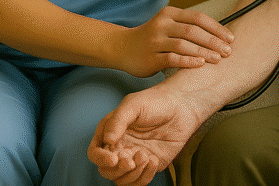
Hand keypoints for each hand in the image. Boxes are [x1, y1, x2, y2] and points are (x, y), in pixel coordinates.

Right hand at [88, 87, 206, 185]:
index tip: (114, 158)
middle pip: (107, 171)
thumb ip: (117, 121)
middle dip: (118, 170)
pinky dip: (145, 176)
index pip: (95, 153)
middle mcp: (120, 148)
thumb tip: (107, 140)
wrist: (182, 107)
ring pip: (122, 180)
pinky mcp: (149, 165)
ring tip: (146, 156)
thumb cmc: (156, 101)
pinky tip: (154, 160)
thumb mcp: (133, 104)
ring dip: (133, 174)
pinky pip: (140, 181)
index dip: (100, 159)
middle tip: (131, 160)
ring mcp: (134, 158)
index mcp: (110, 133)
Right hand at [120, 6, 233, 76]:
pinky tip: (201, 65)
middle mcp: (162, 24)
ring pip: (184, 45)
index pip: (198, 18)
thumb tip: (220, 35)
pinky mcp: (150, 57)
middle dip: (214, 42)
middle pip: (193, 31)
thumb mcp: (168, 24)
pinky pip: (172, 59)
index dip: (216, 28)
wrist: (122, 48)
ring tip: (218, 59)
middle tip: (228, 51)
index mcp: (170, 13)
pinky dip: (188, 62)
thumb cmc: (153, 38)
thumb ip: (188, 26)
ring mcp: (155, 41)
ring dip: (204, 52)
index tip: (230, 38)